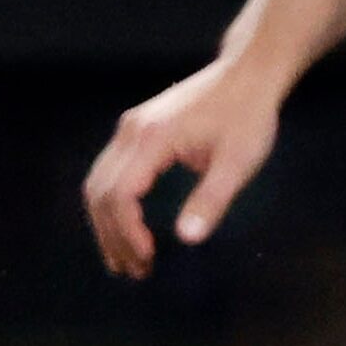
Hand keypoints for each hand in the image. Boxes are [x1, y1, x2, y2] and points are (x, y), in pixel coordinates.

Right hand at [83, 56, 289, 278]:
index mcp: (152, 138)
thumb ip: (211, 200)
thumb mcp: (238, 161)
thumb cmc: (248, 115)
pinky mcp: (136, 129)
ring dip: (106, 224)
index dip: (127, 233)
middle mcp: (131, 131)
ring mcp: (130, 128)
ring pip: (98, 183)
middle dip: (112, 237)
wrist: (248, 73)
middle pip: (100, 192)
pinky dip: (111, 205)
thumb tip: (187, 239)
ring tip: (125, 258)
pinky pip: (109, 173)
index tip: (148, 260)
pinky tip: (127, 226)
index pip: (120, 195)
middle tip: (134, 271)